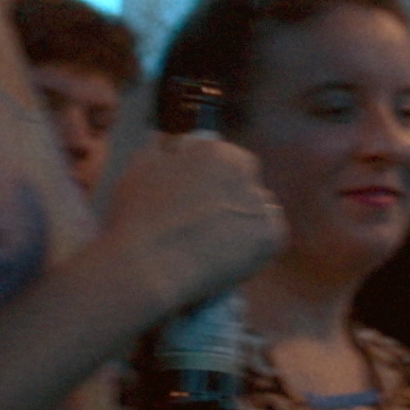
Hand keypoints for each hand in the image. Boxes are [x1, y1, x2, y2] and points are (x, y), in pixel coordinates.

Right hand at [97, 130, 284, 312]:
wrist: (149, 267)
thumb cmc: (138, 217)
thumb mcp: (140, 167)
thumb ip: (164, 148)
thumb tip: (177, 142)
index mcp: (218, 152)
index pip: (223, 157)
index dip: (209, 177)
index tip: (196, 195)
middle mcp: (247, 173)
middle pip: (243, 181)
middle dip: (229, 196)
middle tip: (204, 221)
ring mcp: (261, 205)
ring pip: (256, 208)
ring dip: (242, 218)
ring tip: (213, 240)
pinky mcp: (271, 237)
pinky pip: (269, 236)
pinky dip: (254, 245)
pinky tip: (227, 253)